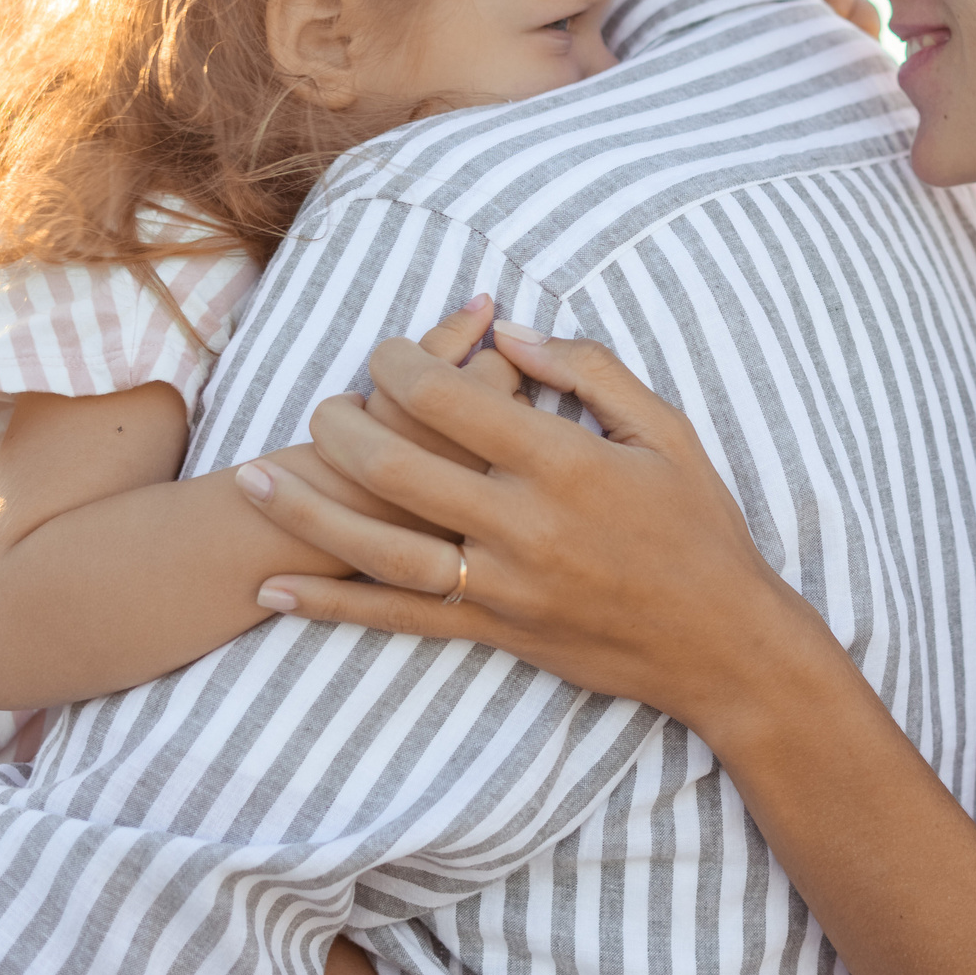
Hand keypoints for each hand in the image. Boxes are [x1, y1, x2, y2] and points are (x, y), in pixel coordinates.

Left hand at [235, 325, 833, 736]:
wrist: (721, 643)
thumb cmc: (700, 526)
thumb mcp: (666, 430)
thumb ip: (589, 370)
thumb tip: (510, 331)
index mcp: (564, 462)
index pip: (453, 400)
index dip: (401, 367)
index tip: (383, 353)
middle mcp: (522, 524)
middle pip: (398, 468)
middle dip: (341, 428)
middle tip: (320, 406)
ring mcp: (501, 586)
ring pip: (380, 547)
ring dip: (309, 513)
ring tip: (253, 482)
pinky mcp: (493, 632)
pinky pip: (398, 618)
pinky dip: (331, 605)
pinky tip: (275, 590)